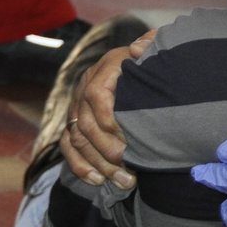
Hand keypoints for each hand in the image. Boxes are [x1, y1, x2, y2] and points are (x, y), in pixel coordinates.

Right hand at [60, 33, 153, 188]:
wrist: (146, 66)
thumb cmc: (157, 60)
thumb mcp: (159, 47)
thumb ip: (151, 45)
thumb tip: (137, 49)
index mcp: (107, 66)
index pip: (96, 95)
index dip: (109, 119)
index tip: (131, 140)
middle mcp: (87, 85)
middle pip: (86, 123)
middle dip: (108, 151)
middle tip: (133, 171)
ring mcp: (78, 105)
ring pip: (78, 139)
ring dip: (99, 165)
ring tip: (126, 182)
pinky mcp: (74, 122)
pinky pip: (68, 147)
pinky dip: (81, 166)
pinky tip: (99, 181)